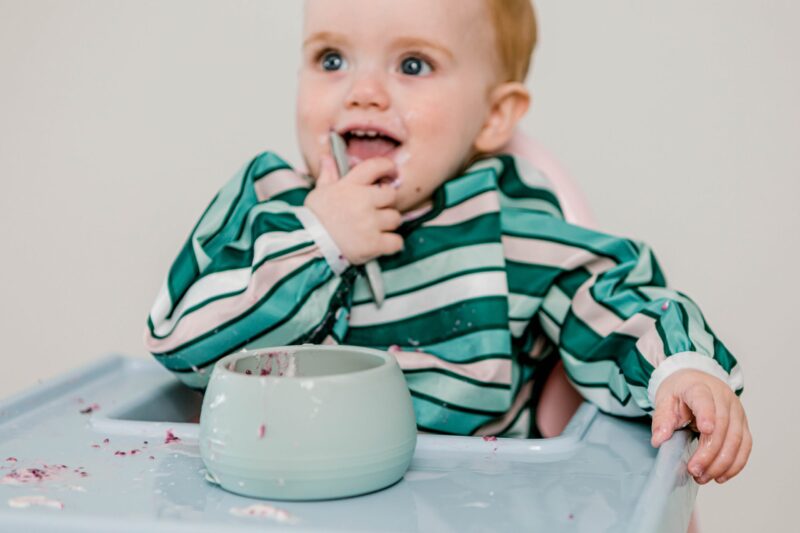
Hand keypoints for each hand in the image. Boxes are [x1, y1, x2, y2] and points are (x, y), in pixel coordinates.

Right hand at [305, 155, 403, 264]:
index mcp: (350, 185)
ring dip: (388, 225)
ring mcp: (370, 223)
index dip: (388, 167)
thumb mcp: (319, 193)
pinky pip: (396, 242)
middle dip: (386, 203)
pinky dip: (392, 244)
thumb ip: (328, 174)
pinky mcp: (374, 243)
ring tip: (375, 230)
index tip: (391, 172)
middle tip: (376, 210)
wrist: (309, 246)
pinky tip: (382, 244)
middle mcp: (363, 201)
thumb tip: (327, 157)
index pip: (375, 166)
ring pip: (395, 219)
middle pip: (391, 195)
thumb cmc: (313, 220)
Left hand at [651, 369, 751, 483]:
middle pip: (722, 427)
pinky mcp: (742, 424)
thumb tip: (659, 440)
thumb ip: (662, 419)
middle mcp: (723, 398)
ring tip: (704, 477)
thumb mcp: (664, 400)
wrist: (696, 380)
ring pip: (736, 440)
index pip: (705, 399)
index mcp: (699, 387)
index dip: (707, 414)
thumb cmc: (680, 391)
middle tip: (694, 470)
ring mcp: (736, 411)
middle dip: (709, 453)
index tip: (705, 429)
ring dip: (722, 463)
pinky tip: (721, 475)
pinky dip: (735, 464)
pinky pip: (745, 446)